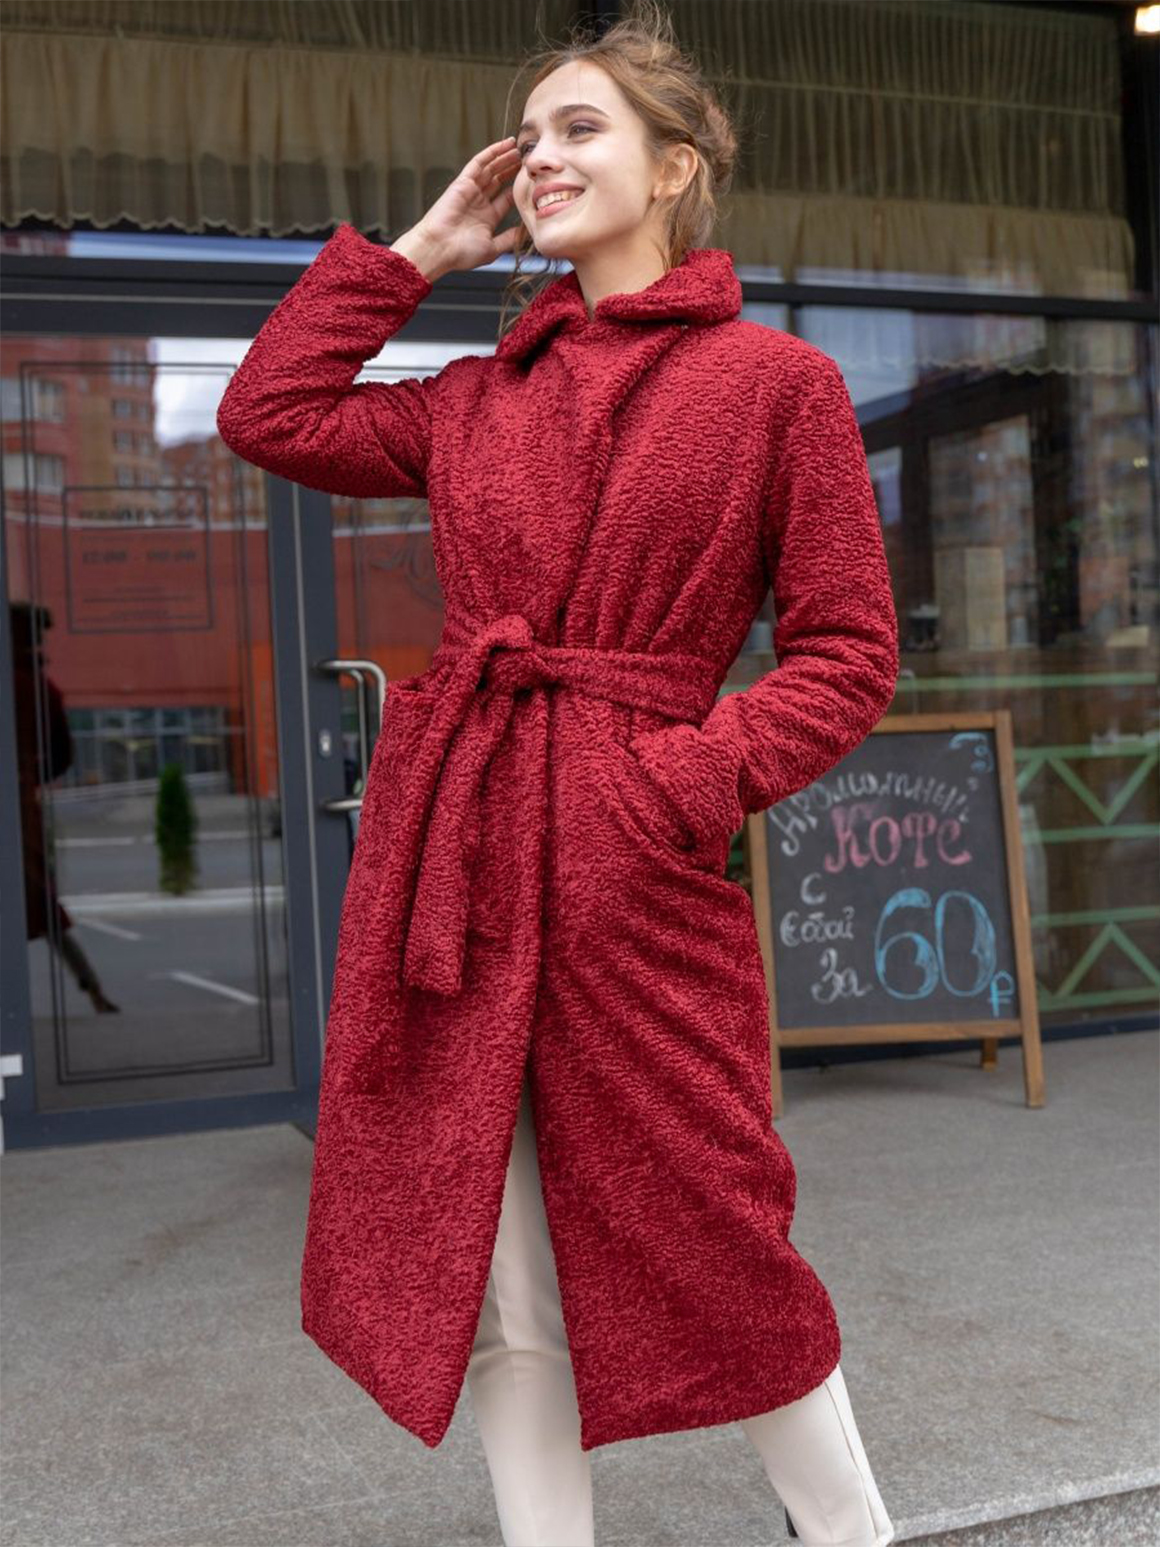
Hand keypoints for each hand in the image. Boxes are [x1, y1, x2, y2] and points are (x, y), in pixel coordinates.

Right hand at [401, 136, 523, 277]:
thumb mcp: (493, 248)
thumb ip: (509, 239)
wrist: (439, 248)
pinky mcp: (462, 182)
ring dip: (504, 158)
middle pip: (499, 180)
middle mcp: (479, 202)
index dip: (517, 188)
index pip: (506, 198)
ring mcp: (470, 191)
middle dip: (512, 170)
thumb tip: (526, 232)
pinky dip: (491, 153)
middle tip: (527, 160)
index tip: (531, 180)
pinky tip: (504, 145)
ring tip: (519, 148)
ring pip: (491, 169)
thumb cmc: (462, 253)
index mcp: (487, 218)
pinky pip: (479, 163)